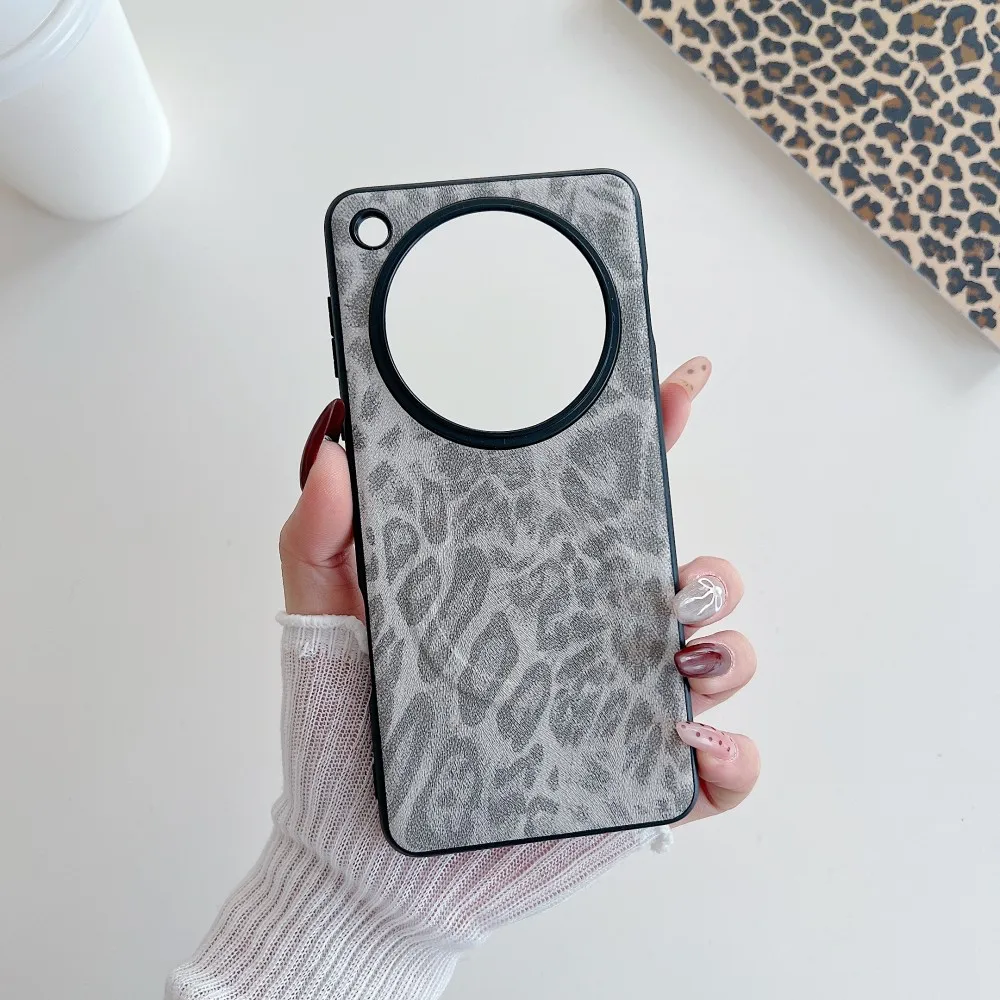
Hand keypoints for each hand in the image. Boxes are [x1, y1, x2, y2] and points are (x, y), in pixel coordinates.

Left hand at [280, 356, 758, 826]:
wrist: (354, 853)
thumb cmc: (343, 729)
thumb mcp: (322, 616)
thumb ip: (320, 533)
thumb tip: (334, 450)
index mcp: (531, 584)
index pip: (605, 504)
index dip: (649, 439)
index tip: (675, 389)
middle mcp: (586, 638)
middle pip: (686, 577)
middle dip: (709, 564)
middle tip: (676, 576)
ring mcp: (616, 711)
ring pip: (719, 659)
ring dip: (727, 647)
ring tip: (677, 657)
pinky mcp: (632, 789)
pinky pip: (720, 771)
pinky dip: (732, 756)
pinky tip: (689, 742)